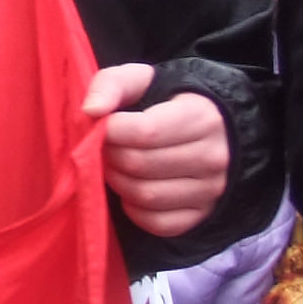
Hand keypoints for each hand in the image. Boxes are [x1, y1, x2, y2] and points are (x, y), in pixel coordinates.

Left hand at [85, 64, 229, 238]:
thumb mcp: (143, 81)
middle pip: (141, 165)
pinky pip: (158, 223)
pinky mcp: (201, 215)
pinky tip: (132, 191)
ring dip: (119, 183)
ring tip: (115, 167)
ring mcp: (210, 190)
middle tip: (106, 149)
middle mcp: (212, 156)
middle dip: (112, 157)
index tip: (105, 126)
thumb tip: (90, 111)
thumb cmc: (167, 102)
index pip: (146, 132)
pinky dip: (135, 210)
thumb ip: (112, 85)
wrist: (210, 129)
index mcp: (201, 117)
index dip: (113, 131)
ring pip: (146, 196)